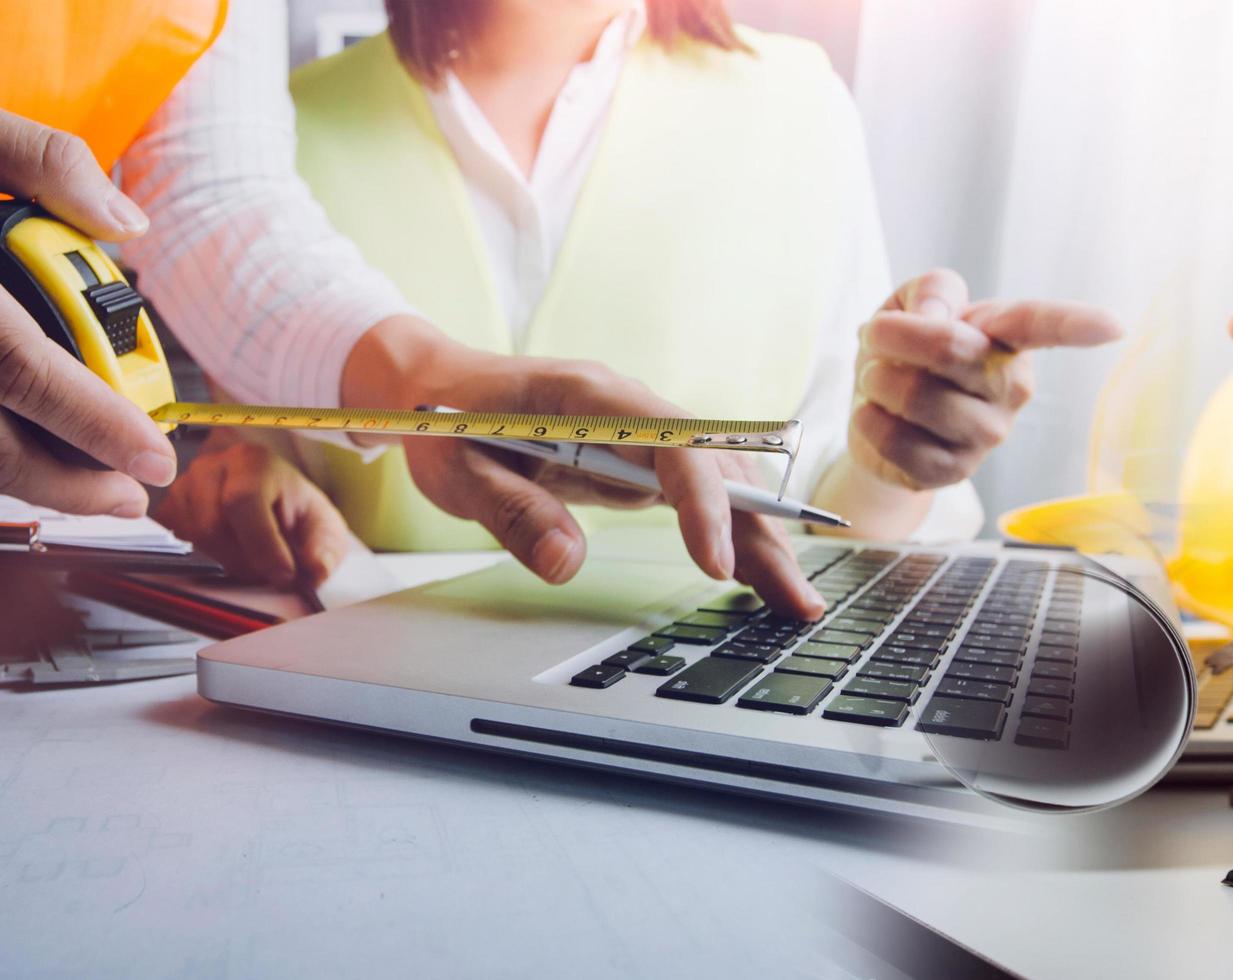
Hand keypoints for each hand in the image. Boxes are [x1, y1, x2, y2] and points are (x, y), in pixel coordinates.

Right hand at [149, 432, 359, 589]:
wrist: (276, 506)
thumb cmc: (298, 515)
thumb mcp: (324, 530)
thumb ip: (324, 551)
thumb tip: (315, 571)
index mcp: (253, 461)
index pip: (243, 500)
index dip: (263, 544)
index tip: (283, 575)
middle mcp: (212, 467)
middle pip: (214, 526)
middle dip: (247, 560)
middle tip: (271, 572)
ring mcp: (185, 487)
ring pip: (196, 539)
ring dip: (229, 562)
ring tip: (254, 560)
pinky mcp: (169, 510)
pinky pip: (180, 544)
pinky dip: (207, 558)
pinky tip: (231, 553)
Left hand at [343, 318, 824, 618]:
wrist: (435, 389)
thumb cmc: (445, 424)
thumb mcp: (459, 473)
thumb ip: (512, 513)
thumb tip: (567, 564)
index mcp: (593, 398)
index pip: (676, 447)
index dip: (703, 505)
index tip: (715, 565)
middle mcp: (634, 408)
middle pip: (720, 467)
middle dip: (764, 532)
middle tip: (797, 599)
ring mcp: (644, 433)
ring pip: (722, 483)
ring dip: (762, 538)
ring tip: (795, 602)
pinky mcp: (641, 458)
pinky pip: (700, 495)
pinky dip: (733, 534)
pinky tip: (757, 578)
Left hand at [850, 269, 1122, 489]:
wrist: (871, 411)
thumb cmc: (904, 350)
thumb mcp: (912, 301)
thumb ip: (932, 290)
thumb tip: (938, 319)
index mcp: (1008, 338)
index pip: (1043, 325)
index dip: (1077, 324)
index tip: (1112, 327)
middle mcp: (1010, 387)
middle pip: (949, 347)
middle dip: (893, 336)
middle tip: (880, 338)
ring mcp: (987, 434)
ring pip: (918, 396)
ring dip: (876, 382)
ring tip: (880, 383)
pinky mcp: (954, 472)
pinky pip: (898, 441)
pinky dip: (870, 423)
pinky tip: (879, 418)